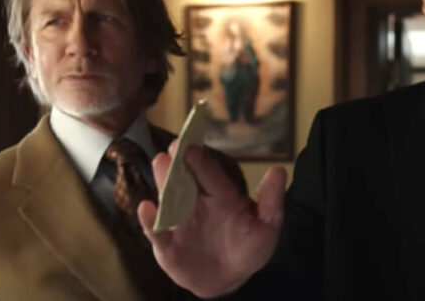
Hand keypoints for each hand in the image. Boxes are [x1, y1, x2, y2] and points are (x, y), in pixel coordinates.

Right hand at [137, 143, 286, 297]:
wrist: (228, 279)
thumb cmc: (248, 248)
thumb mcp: (266, 227)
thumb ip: (271, 201)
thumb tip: (279, 170)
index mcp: (221, 196)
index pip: (211, 176)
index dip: (202, 162)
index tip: (192, 147)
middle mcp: (197, 204)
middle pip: (185, 181)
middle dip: (178, 164)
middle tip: (171, 148)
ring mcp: (179, 223)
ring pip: (168, 199)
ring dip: (162, 182)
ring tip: (159, 163)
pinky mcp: (167, 246)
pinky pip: (156, 233)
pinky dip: (149, 222)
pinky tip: (146, 208)